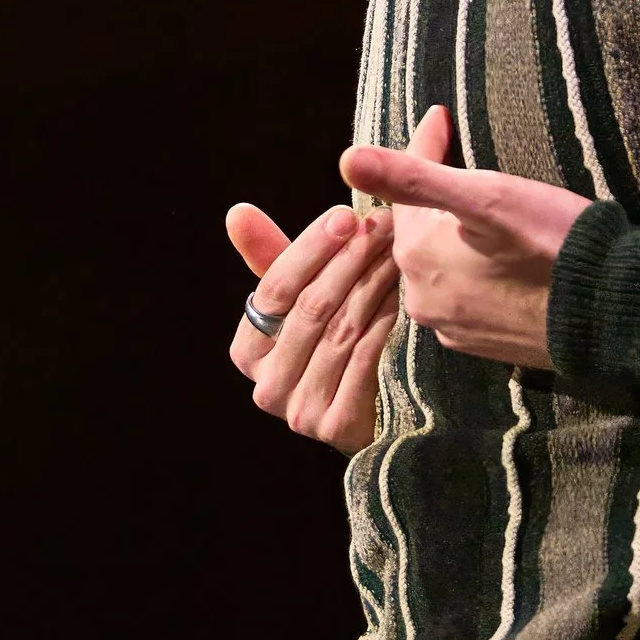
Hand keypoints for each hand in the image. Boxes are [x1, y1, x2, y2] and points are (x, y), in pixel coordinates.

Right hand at [223, 179, 409, 451]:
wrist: (369, 418)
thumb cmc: (328, 347)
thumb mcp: (297, 305)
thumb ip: (270, 260)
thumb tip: (238, 211)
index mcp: (247, 352)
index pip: (274, 290)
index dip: (310, 249)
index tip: (345, 216)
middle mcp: (266, 386)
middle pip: (309, 308)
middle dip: (348, 259)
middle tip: (380, 225)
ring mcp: (300, 412)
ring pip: (340, 330)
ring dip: (371, 282)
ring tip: (395, 249)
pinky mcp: (337, 427)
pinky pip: (365, 357)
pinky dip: (385, 319)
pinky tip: (401, 292)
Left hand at [339, 107, 590, 372]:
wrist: (610, 311)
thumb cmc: (548, 244)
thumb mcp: (484, 197)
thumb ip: (414, 177)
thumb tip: (346, 158)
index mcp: (415, 258)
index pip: (406, 190)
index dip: (424, 146)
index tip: (440, 115)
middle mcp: (423, 300)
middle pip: (418, 232)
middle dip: (430, 195)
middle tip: (449, 154)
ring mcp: (454, 328)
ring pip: (440, 265)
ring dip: (451, 235)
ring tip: (472, 207)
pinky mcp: (487, 346)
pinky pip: (465, 296)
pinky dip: (471, 269)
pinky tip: (491, 257)